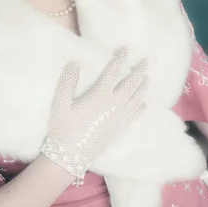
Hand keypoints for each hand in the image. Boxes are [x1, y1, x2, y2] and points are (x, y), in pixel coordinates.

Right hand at [41, 47, 147, 177]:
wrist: (69, 157)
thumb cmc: (62, 128)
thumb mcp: (59, 103)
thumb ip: (67, 82)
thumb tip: (74, 63)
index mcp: (99, 96)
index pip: (112, 73)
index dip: (119, 59)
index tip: (126, 49)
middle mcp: (113, 106)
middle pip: (130, 85)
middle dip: (138, 71)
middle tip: (146, 61)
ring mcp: (118, 119)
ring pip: (135, 99)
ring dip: (142, 87)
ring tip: (148, 78)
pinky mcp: (118, 131)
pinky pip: (133, 116)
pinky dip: (140, 108)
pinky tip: (144, 104)